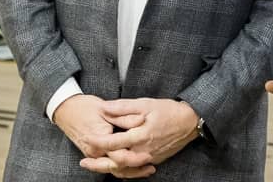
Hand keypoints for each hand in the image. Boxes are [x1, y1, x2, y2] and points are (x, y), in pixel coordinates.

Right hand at [55, 94, 147, 175]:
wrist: (65, 109)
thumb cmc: (84, 107)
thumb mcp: (104, 108)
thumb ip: (123, 114)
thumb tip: (141, 119)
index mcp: (98, 139)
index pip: (119, 155)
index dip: (135, 157)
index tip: (148, 155)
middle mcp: (95, 151)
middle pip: (117, 167)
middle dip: (135, 169)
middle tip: (152, 167)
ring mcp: (93, 155)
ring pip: (114, 170)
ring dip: (130, 171)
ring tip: (147, 169)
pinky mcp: (94, 154)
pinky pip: (109, 166)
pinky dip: (122, 168)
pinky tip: (133, 167)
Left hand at [80, 98, 201, 174]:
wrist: (189, 122)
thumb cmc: (168, 111)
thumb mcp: (145, 103)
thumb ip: (123, 107)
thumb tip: (104, 108)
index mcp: (140, 135)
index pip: (113, 143)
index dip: (98, 142)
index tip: (86, 138)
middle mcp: (143, 150)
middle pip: (116, 162)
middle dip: (98, 164)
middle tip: (83, 162)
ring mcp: (149, 158)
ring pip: (125, 169)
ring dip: (108, 168)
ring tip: (95, 166)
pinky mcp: (153, 160)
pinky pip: (134, 169)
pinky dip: (123, 169)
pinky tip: (115, 166)